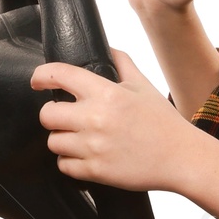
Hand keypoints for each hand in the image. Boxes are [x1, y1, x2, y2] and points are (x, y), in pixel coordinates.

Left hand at [31, 48, 200, 192]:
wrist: (181, 158)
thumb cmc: (163, 122)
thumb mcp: (143, 85)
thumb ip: (121, 63)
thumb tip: (105, 48)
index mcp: (107, 93)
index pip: (59, 75)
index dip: (41, 76)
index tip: (37, 82)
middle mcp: (96, 119)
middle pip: (47, 115)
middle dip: (53, 115)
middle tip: (65, 117)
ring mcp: (94, 147)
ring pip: (53, 142)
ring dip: (62, 139)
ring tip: (77, 138)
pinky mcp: (96, 171)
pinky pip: (64, 165)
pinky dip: (70, 161)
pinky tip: (83, 156)